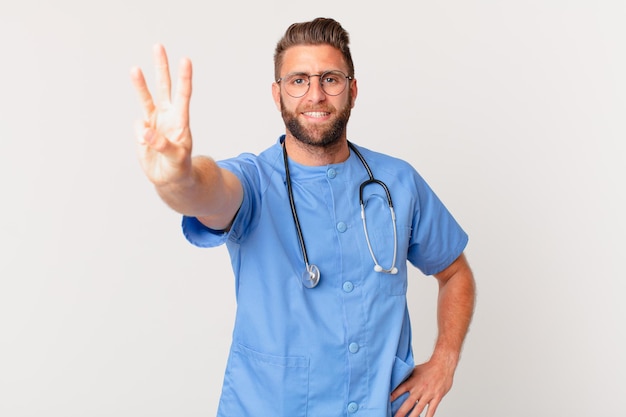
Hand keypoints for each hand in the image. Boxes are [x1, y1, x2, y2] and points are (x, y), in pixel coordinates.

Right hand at [130, 44, 192, 185]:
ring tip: (134, 69)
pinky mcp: (143, 131)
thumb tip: (144, 131)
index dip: (184, 78)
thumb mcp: (176, 159)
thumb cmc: (179, 168)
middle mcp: (168, 116)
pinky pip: (137, 126)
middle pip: (164, 87)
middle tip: (158, 46)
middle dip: (161, 67)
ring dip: (140, 84)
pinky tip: (145, 143)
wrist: (170, 179)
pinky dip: (139, 133)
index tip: (186, 60)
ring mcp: (155, 122)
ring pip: (146, 98)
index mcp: (181, 121)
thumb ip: (161, 145)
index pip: (183, 95)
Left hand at [390, 357, 454, 416]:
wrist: (443, 365)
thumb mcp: (414, 370)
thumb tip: (397, 381)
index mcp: (412, 381)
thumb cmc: (428, 368)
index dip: (393, 396)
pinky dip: (428, 416)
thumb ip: (407, 378)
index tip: (386, 403)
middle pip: (408, 403)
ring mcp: (428, 394)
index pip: (400, 390)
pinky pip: (432, 409)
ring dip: (412, 416)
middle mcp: (419, 388)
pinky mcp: (437, 397)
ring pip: (419, 408)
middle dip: (401, 412)